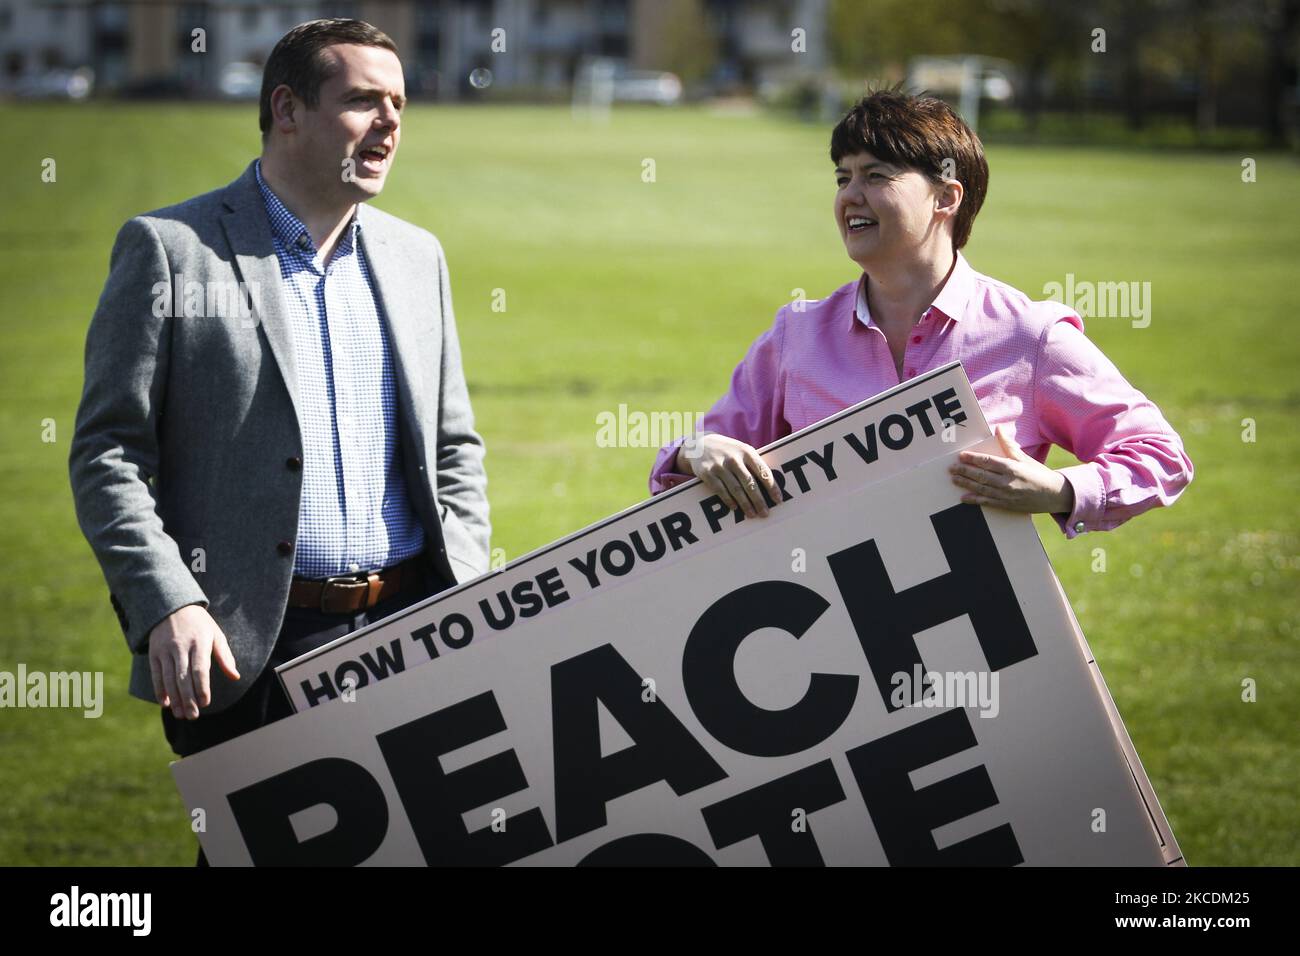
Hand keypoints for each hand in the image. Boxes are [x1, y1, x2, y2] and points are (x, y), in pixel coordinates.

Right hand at [148, 604, 239, 719]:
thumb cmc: (199, 624)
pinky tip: (166, 703)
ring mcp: (165, 650)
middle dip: (188, 699)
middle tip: (193, 716)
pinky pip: (156, 675)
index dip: (201, 687)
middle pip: (183, 677)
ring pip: (169, 678)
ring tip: (181, 714)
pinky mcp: (153, 653)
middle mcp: (180, 647)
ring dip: (175, 699)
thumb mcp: (216, 634)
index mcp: (199, 642)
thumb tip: (235, 676)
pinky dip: (160, 690)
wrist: (171, 606)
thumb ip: (225, 656)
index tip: (206, 703)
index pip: (200, 669)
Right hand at [676, 433, 779, 517]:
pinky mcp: (707, 473)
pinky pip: (720, 490)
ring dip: (745, 504)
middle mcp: (734, 458)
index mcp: (747, 452)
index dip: (772, 487)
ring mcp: (719, 466)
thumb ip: (754, 464)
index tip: (778, 500)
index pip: (763, 471)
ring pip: (736, 489)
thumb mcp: (742, 451)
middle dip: (759, 500)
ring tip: (752, 514)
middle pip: (750, 483)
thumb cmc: (728, 451)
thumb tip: (771, 485)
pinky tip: (735, 508)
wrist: (700, 445)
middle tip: (765, 513)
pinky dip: (728, 500)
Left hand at [948, 424, 1073, 515]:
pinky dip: (974, 499)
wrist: (1054, 495)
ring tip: (954, 479)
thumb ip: (1009, 445)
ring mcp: (1005, 495)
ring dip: (966, 483)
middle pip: (980, 475)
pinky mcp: (1006, 505)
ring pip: (981, 488)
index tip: (961, 456)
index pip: (987, 461)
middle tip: (951, 468)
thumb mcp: (1024, 458)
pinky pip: (987, 502)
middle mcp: (1007, 481)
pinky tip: (963, 497)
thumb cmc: (1038, 474)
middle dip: (964, 471)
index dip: (972, 458)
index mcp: (1011, 467)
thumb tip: (999, 429)